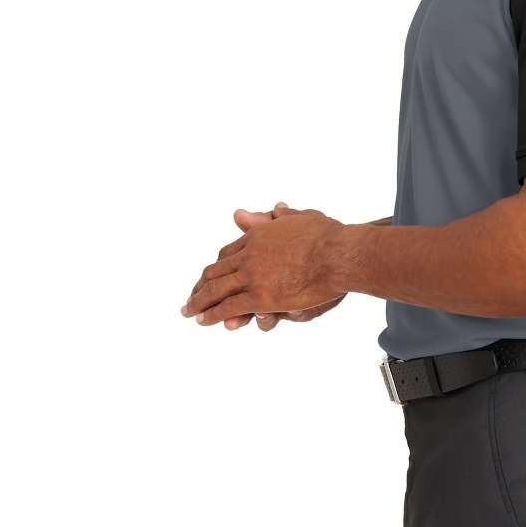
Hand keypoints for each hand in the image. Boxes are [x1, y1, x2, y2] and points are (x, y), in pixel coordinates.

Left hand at [183, 201, 345, 328]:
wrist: (337, 254)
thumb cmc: (327, 235)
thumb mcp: (302, 218)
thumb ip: (283, 216)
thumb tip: (274, 206)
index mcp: (259, 236)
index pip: (228, 252)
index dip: (217, 266)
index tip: (210, 275)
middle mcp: (249, 254)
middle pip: (216, 271)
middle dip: (201, 285)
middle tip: (191, 296)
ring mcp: (252, 276)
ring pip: (215, 290)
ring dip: (198, 302)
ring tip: (188, 311)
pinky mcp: (260, 297)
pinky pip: (229, 308)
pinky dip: (213, 314)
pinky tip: (204, 320)